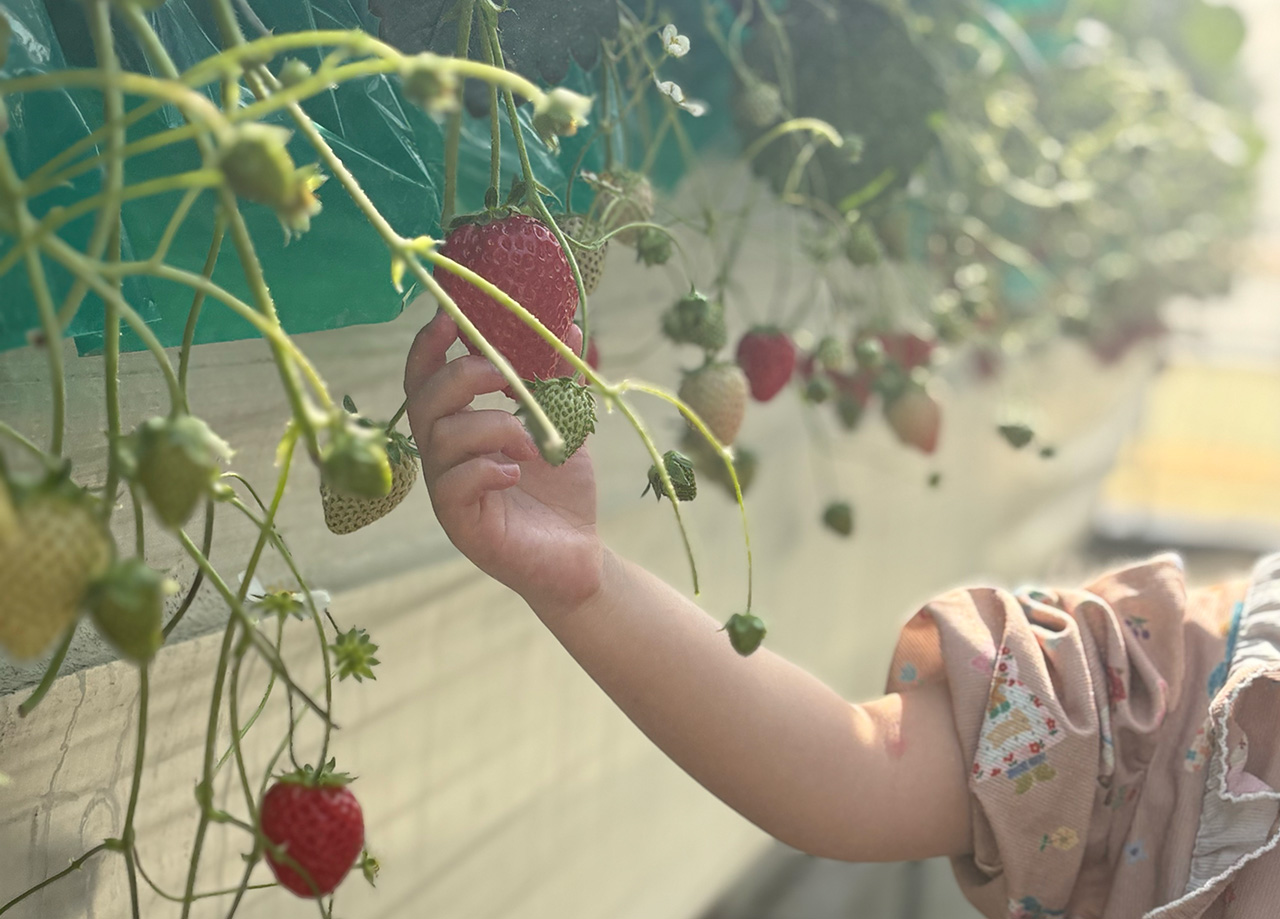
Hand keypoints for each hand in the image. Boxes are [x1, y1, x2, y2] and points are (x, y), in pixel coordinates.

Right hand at [404, 313, 603, 613]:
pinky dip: (487, 468)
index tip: (450, 318)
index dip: (428, 348)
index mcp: (459, 426)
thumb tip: (571, 324)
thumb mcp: (564, 424)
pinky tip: (517, 472)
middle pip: (422, 402)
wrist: (579, 554)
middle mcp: (443, 457)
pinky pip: (453, 486)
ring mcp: (447, 492)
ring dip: (492, 427)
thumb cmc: (560, 489)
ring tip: (533, 443)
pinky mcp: (461, 525)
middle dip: (461, 377)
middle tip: (504, 376)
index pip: (425, 379)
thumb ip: (560, 377)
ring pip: (441, 440)